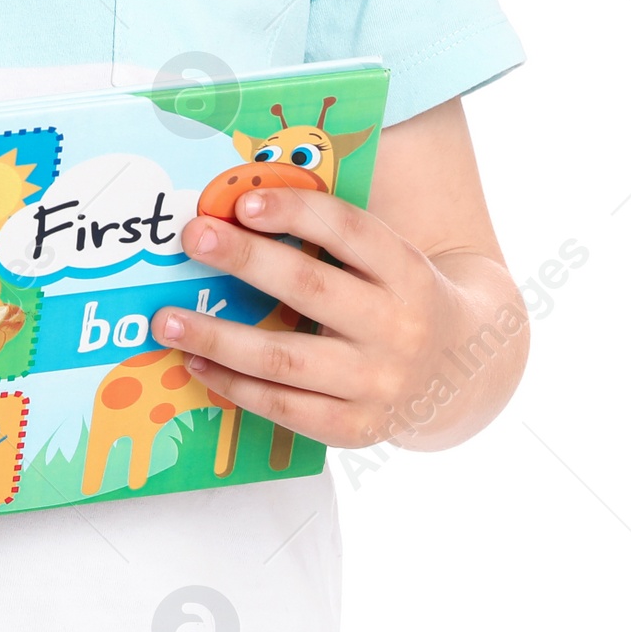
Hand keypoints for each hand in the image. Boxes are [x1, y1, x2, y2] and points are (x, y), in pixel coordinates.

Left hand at [152, 189, 469, 448]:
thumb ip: (332, 235)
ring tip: (167, 319)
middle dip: (246, 260)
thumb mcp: (389, 257)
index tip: (243, 202)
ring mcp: (378, 384)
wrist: (463, 368)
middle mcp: (397, 328)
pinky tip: (196, 365)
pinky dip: (234, 387)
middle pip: (311, 289)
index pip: (350, 232)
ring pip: (285, 359)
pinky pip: (284, 408)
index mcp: (407, 271)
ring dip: (219, 337)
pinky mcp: (357, 429)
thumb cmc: (400, 295)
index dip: (296, 214)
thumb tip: (239, 208)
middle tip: (193, 238)